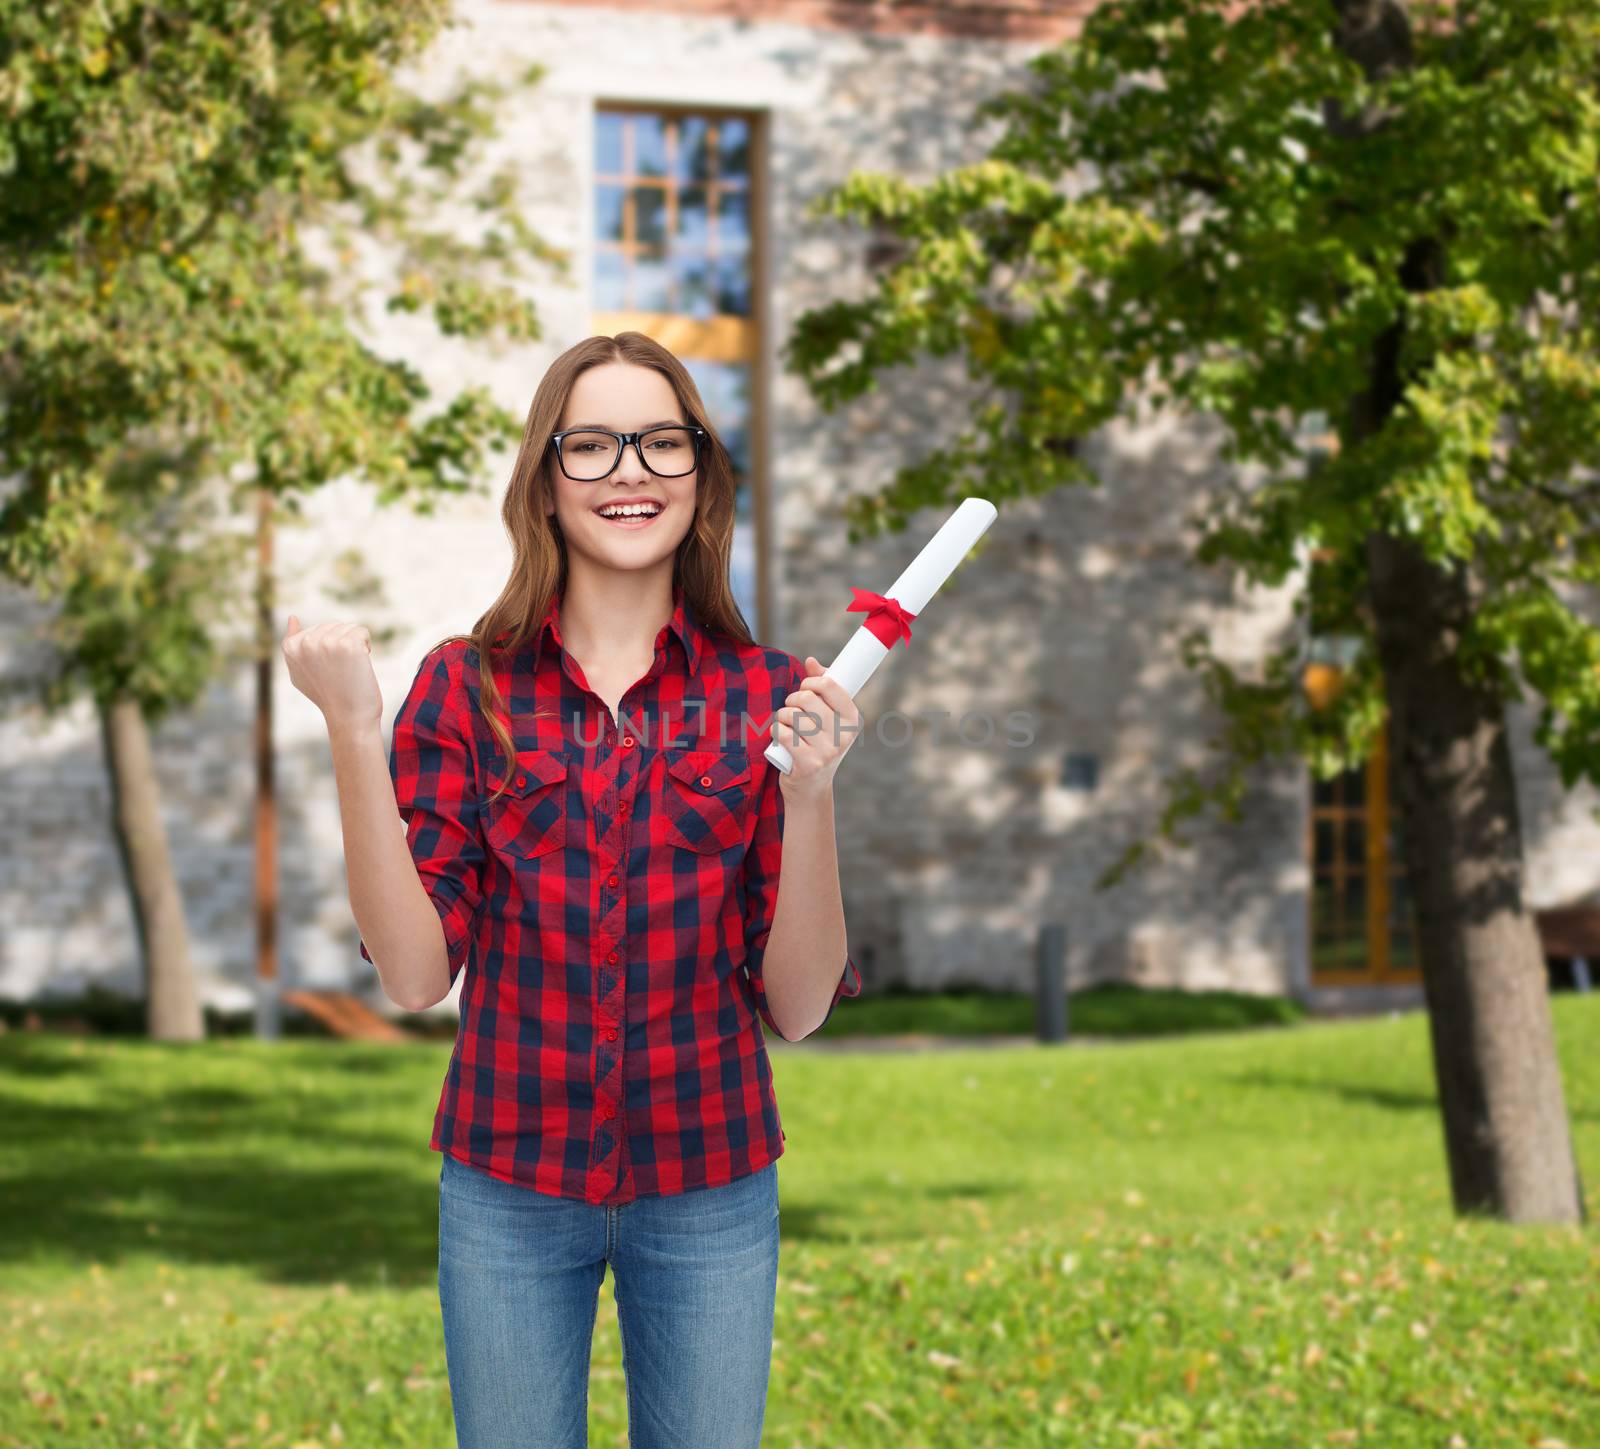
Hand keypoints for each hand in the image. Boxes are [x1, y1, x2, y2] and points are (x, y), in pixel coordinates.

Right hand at [281, 614, 382, 734]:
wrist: (349, 717)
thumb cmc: (327, 696)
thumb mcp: (300, 672)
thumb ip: (293, 646)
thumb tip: (292, 617)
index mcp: (290, 647)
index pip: (317, 629)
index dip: (327, 648)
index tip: (327, 669)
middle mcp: (306, 643)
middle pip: (333, 625)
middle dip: (341, 643)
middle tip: (340, 670)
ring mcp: (326, 642)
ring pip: (348, 627)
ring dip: (355, 645)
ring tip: (349, 669)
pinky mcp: (348, 644)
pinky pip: (362, 631)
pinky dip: (366, 646)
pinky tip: (360, 665)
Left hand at [771, 655, 861, 801]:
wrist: (812, 790)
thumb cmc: (818, 746)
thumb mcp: (828, 719)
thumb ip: (822, 689)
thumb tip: (811, 661)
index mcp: (853, 720)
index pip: (829, 684)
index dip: (810, 682)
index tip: (805, 689)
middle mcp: (844, 736)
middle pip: (807, 698)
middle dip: (792, 700)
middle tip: (791, 711)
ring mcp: (827, 751)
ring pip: (792, 715)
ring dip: (782, 717)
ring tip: (786, 726)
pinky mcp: (808, 764)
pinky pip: (782, 733)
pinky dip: (775, 732)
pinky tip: (779, 738)